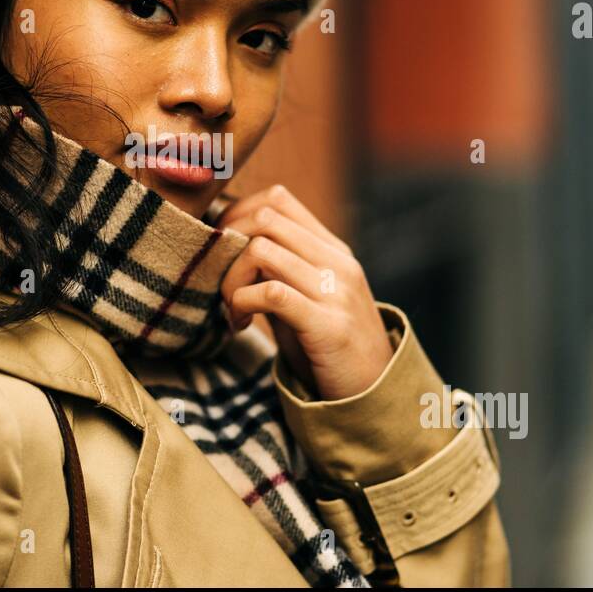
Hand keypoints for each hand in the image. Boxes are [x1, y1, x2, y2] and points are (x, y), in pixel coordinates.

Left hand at [217, 184, 392, 400]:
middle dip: (227, 245)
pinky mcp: (328, 325)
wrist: (374, 392)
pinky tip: (239, 324)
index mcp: (332, 249)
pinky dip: (241, 303)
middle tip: (219, 279)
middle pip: (265, 218)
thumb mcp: (307, 296)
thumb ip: (277, 269)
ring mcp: (335, 291)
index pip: (278, 199)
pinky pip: (271, 293)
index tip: (220, 250)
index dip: (236, 215)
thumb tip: (225, 245)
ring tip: (231, 309)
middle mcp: (337, 262)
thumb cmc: (328, 346)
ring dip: (231, 279)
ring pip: (261, 251)